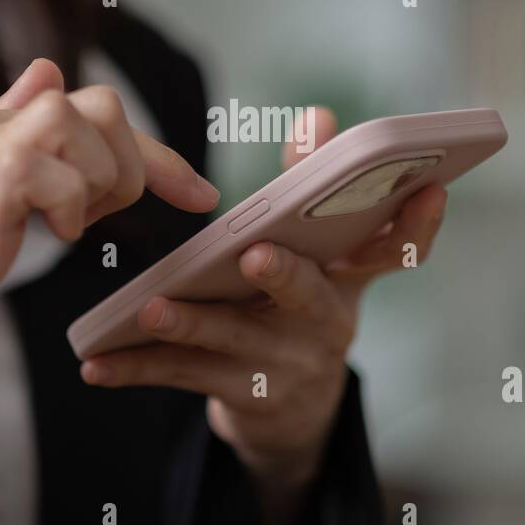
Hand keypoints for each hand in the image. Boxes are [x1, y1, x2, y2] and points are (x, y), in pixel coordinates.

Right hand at [0, 59, 219, 457]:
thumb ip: (6, 140)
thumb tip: (44, 71)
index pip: (85, 110)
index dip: (153, 152)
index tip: (198, 196)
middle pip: (99, 104)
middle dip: (133, 167)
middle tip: (96, 225)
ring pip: (89, 118)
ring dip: (104, 184)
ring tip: (63, 231)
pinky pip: (61, 165)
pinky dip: (74, 205)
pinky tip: (45, 239)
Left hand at [80, 107, 447, 524]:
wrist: (291, 410)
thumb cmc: (296, 305)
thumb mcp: (315, 254)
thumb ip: (308, 185)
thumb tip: (317, 114)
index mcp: (349, 281)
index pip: (395, 251)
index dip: (417, 224)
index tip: (430, 188)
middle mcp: (326, 324)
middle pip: (308, 297)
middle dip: (284, 275)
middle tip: (257, 254)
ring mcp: (285, 366)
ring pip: (233, 339)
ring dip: (189, 323)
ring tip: (149, 306)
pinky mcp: (241, 398)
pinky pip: (182, 377)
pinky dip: (136, 369)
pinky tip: (95, 364)